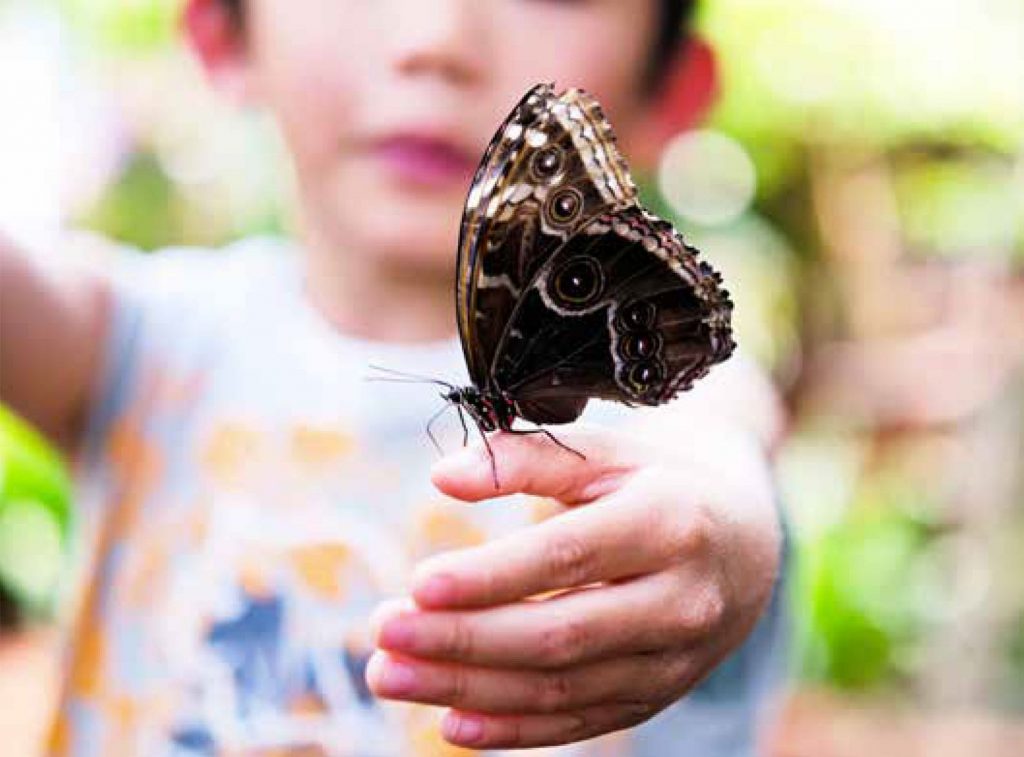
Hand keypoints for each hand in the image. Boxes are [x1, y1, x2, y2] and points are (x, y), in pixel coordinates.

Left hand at [366, 423, 780, 748]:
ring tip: (390, 677)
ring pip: (561, 688)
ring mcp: (674, 660)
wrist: (750, 543)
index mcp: (670, 524)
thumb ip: (528, 460)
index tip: (417, 585)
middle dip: (462, 642)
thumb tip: (442, 478)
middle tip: (381, 634)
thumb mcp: (610, 454)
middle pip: (558, 635)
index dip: (490, 576)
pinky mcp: (658, 695)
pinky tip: (451, 723)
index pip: (567, 558)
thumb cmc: (664, 486)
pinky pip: (581, 722)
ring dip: (468, 689)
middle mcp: (681, 600)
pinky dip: (515, 730)